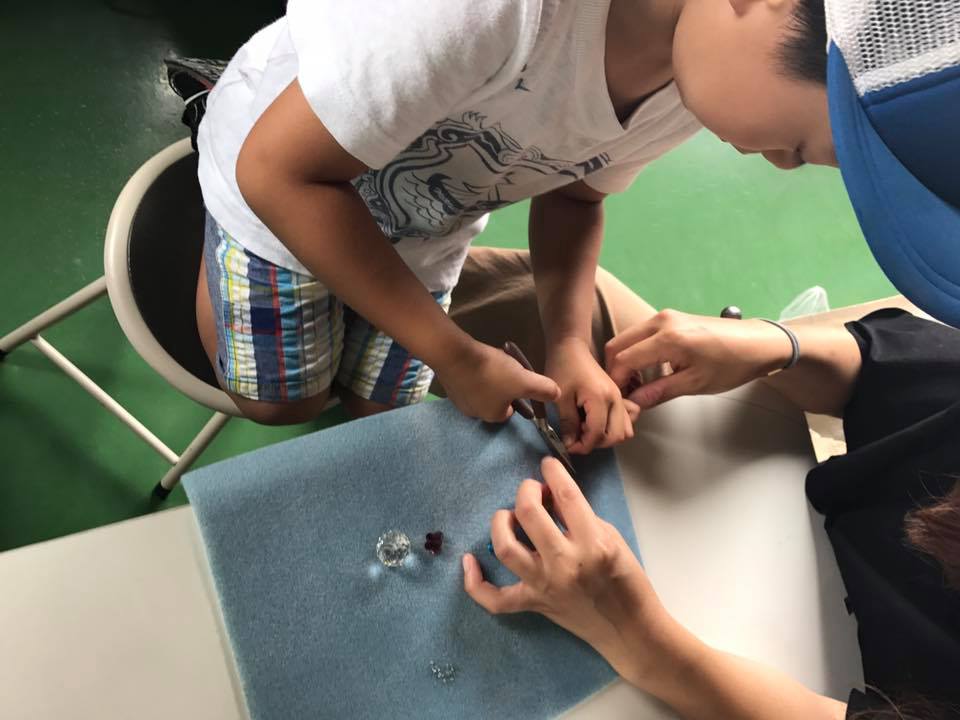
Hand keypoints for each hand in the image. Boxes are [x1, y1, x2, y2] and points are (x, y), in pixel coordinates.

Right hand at [436, 340, 559, 422]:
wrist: (453, 354)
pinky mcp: (449, 387)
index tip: (518, 380)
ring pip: (482, 391)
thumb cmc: (491, 372)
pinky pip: (468, 382)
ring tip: (492, 363)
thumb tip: (556, 395)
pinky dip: (474, 373)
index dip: (517, 395)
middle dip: (502, 386)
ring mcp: (459, 401)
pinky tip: (476, 361)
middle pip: (496, 400)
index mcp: (493, 416)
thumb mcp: (524, 380)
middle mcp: (475, 414)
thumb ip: (543, 389)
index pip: (511, 410)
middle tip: (506, 368)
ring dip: (488, 379)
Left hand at [463, 457, 667, 686]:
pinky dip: (476, 582)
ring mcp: (546, 585)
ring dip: (501, 523)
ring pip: (505, 548)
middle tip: (532, 490)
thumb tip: (550, 496)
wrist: (629, 629)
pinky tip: (469, 560)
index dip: (553, 472)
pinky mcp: (534, 604)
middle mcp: (565, 562)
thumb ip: (578, 517)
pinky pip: (495, 598)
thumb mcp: (611, 537)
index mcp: (593, 542)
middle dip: (526, 491)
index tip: (548, 465)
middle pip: (529, 513)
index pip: (566, 495)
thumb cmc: (627, 580)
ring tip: (507, 516)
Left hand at [546, 338, 636, 453]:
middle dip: (595, 444)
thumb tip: (570, 444)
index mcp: (601, 399)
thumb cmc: (563, 368)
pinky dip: (614, 428)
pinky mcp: (619, 398)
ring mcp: (620, 399)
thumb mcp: (560, 397)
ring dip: (606, 437)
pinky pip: (626, 421)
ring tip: (586, 431)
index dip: (582, 446)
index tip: (567, 446)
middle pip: (616, 436)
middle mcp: (616, 400)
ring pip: (624, 432)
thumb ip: (567, 422)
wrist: (572, 348)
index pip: (598, 434)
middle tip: (576, 438)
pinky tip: (596, 423)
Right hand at [605, 310, 794, 411]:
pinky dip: (636, 352)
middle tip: (626, 394)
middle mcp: (660, 322)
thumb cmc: (732, 365)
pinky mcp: (670, 318)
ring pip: (628, 338)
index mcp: (667, 338)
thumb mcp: (695, 384)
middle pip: (618, 345)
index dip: (617, 382)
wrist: (759, 342)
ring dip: (625, 361)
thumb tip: (632, 405)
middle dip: (616, 371)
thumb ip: (659, 392)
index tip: (620, 400)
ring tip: (637, 386)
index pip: (624, 360)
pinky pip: (640, 334)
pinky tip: (647, 371)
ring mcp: (664, 317)